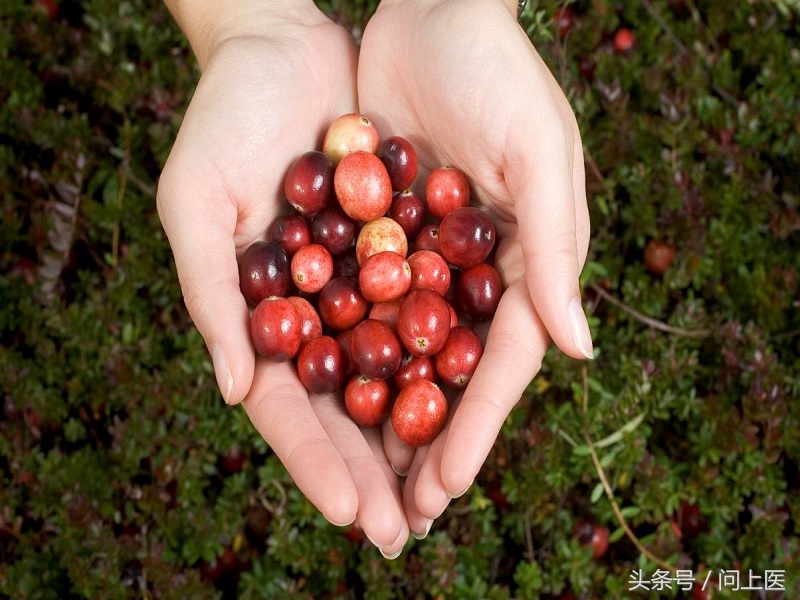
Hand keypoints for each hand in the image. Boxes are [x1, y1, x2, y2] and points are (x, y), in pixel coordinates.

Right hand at [157, 2, 407, 555]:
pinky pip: (432, 308)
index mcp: (262, 318)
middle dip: (375, 471)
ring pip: (394, 374)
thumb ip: (211, 297)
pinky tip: (475, 401)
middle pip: (348, 408)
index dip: (317, 462)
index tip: (354, 514)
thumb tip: (237, 394)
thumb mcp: (194, 202)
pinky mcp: (403, 248)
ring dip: (419, 434)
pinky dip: (449, 354)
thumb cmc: (221, 122)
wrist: (284, 49)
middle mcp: (315, 313)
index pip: (289, 409)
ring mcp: (360, 284)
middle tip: (408, 534)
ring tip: (446, 493)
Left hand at [358, 0, 591, 534]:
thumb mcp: (540, 153)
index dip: (475, 426)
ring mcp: (419, 259)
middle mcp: (472, 273)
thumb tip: (581, 352)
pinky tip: (312, 402)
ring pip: (396, 355)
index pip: (501, 364)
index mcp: (523, 264)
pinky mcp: (371, 236)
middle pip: (446, 375)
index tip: (446, 487)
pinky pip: (351, 305)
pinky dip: (336, 354)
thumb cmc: (498, 72)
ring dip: (378, 419)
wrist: (430, 11)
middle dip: (425, 445)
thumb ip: (557, 250)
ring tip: (355, 483)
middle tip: (400, 518)